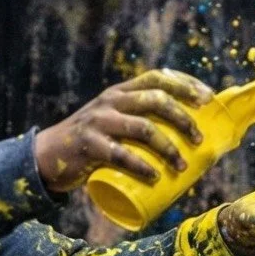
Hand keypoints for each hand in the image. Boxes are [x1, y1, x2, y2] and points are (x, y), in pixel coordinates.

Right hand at [34, 69, 215, 191]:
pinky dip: (141, 167)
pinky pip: (121, 155)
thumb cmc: (91, 143)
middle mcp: (111, 101)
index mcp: (120, 92)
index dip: (186, 85)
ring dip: (169, 147)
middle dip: (183, 118)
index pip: (158, 78)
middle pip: (156, 101)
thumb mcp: (112, 121)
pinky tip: (155, 177)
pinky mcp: (89, 146)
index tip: (208, 98)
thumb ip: (137, 122)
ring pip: (144, 128)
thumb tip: (184, 139)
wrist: (46, 156)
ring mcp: (99, 122)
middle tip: (199, 139)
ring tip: (181, 165)